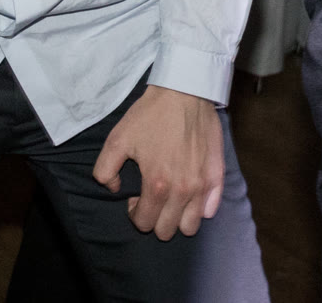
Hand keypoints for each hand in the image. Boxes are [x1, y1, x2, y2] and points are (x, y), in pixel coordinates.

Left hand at [92, 85, 224, 239]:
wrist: (184, 92)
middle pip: (167, 230)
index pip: (144, 223)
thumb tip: (113, 189)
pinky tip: (190, 192)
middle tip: (151, 198)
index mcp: (156, 185)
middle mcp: (182, 191)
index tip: (134, 199)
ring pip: (191, 226)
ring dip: (177, 218)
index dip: (135, 214)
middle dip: (155, 219)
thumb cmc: (150, 115)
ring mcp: (202, 186)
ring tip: (171, 199)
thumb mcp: (117, 139)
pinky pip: (210, 210)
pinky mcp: (217, 177)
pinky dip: (199, 208)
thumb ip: (105, 170)